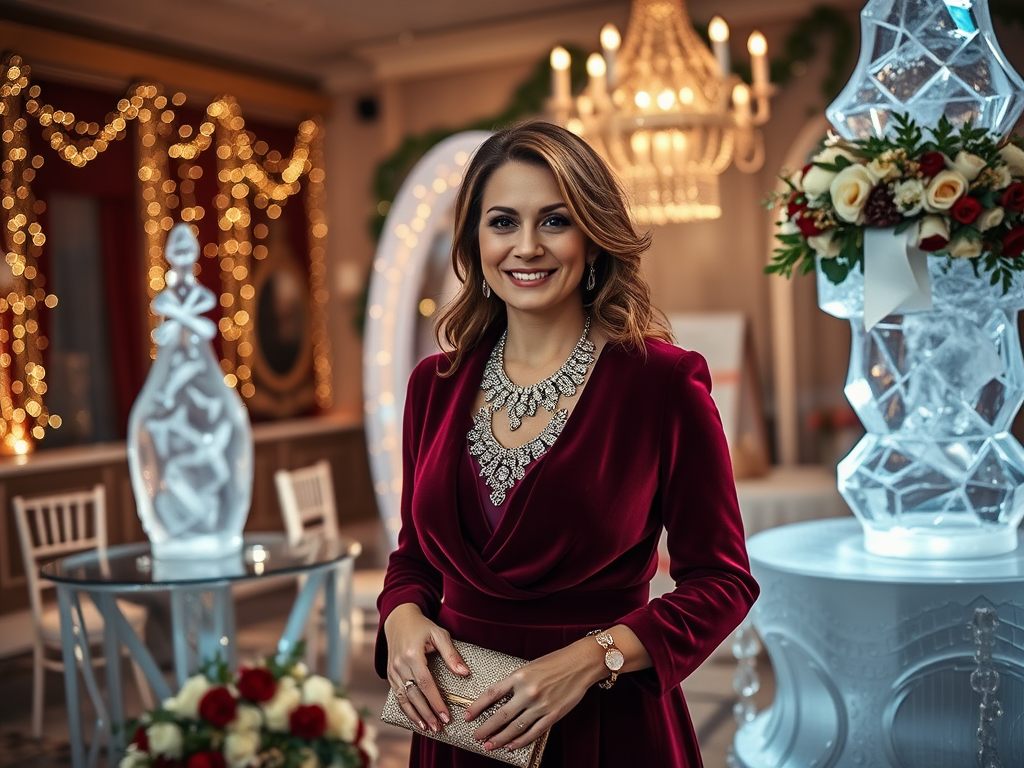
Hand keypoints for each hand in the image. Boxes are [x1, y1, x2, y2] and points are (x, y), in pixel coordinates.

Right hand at [383, 603, 468, 732]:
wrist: (399, 619)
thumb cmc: (422, 626)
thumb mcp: (439, 635)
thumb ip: (451, 654)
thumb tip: (465, 673)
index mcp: (412, 655)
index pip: (425, 684)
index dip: (436, 702)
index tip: (446, 716)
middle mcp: (400, 665)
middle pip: (414, 695)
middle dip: (427, 713)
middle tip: (438, 728)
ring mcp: (392, 670)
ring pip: (403, 698)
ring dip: (415, 715)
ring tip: (427, 728)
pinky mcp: (389, 674)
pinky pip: (397, 695)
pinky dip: (406, 708)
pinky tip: (415, 718)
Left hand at [464, 639, 604, 751]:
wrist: (581, 663)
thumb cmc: (556, 662)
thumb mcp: (530, 666)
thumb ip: (515, 682)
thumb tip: (500, 698)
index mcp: (519, 676)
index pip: (492, 694)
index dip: (477, 707)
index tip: (468, 716)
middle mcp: (528, 691)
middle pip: (501, 715)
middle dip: (486, 729)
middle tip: (476, 737)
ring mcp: (540, 705)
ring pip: (515, 728)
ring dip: (500, 739)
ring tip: (490, 745)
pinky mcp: (553, 715)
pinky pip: (533, 732)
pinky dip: (520, 741)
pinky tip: (511, 745)